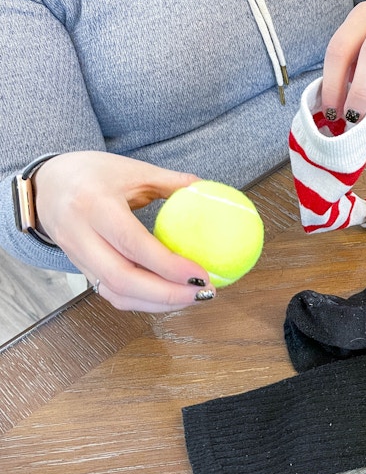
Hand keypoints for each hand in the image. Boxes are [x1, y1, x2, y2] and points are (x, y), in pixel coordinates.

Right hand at [34, 151, 215, 311]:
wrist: (46, 185)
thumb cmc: (93, 173)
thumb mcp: (133, 170)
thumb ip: (172, 181)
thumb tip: (211, 190)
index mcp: (93, 204)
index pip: (131, 243)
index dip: (167, 265)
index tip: (201, 274)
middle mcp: (80, 235)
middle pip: (122, 278)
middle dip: (167, 294)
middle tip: (204, 293)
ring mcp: (76, 257)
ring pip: (116, 293)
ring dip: (158, 303)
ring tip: (194, 298)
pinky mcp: (80, 270)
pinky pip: (111, 293)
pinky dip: (143, 301)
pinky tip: (171, 297)